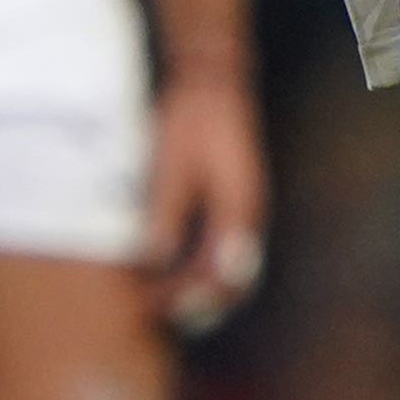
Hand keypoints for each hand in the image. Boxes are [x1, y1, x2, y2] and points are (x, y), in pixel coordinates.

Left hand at [139, 68, 268, 334]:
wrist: (213, 82)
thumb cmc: (191, 119)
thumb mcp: (171, 163)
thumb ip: (166, 212)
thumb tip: (153, 261)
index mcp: (239, 210)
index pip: (220, 275)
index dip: (186, 297)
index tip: (151, 306)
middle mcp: (248, 218)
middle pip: (233, 284)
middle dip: (197, 306)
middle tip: (154, 316)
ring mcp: (244, 214)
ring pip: (230, 273)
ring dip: (200, 293)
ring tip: (161, 306)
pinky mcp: (232, 207)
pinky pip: (222, 254)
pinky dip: (200, 272)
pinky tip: (171, 274)